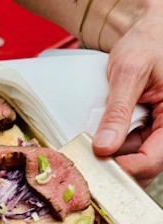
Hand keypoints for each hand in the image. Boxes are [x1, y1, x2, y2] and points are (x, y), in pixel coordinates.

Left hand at [92, 15, 162, 186]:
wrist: (147, 33)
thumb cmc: (147, 43)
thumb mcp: (129, 72)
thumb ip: (117, 111)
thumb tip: (104, 147)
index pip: (154, 158)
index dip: (128, 168)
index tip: (100, 165)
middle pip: (145, 165)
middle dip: (118, 166)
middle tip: (90, 160)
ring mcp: (156, 130)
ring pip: (134, 159)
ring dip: (112, 157)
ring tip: (91, 146)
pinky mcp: (145, 130)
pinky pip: (128, 148)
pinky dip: (112, 148)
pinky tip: (98, 140)